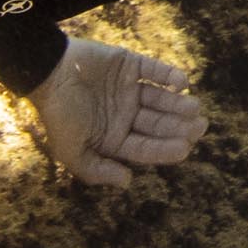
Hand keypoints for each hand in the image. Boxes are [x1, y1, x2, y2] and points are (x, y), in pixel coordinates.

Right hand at [25, 36, 204, 185]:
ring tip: (194, 106)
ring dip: (178, 103)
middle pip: (159, 124)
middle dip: (180, 126)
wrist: (46, 72)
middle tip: (201, 126)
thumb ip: (97, 170)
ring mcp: (129, 90)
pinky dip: (169, 74)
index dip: (166, 149)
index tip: (185, 149)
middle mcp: (126, 115)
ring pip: (161, 99)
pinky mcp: (130, 65)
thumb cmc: (57, 114)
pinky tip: (182, 81)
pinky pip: (154, 70)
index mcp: (115, 137)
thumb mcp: (71, 151)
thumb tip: (129, 182)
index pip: (146, 147)